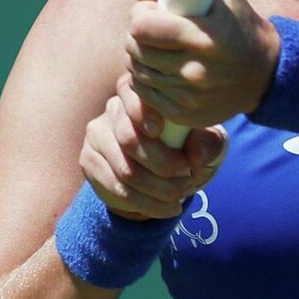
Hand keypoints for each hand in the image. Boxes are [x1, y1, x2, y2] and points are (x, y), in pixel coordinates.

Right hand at [80, 73, 227, 220]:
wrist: (162, 178)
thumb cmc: (188, 150)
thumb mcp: (209, 146)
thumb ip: (209, 144)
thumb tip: (194, 152)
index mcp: (142, 92)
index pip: (130, 90)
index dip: (140, 110)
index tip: (158, 130)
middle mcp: (114, 108)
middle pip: (129, 138)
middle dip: (163, 165)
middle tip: (188, 180)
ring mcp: (98, 134)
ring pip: (124, 169)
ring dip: (157, 189)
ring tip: (181, 196)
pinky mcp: (89, 161)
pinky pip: (115, 187)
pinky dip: (144, 203)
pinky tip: (166, 208)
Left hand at [126, 0, 278, 130]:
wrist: (265, 73)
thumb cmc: (237, 21)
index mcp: (204, 36)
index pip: (142, 26)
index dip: (141, 14)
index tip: (153, 11)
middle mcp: (196, 70)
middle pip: (134, 49)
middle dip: (136, 35)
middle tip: (151, 30)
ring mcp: (189, 96)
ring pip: (136, 72)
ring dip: (139, 57)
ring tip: (156, 48)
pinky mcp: (185, 115)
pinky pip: (145, 94)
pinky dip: (145, 80)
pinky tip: (159, 69)